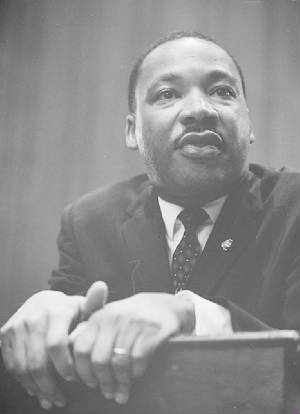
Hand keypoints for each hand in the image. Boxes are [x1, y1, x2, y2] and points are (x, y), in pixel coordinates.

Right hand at [0, 282, 107, 409]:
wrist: (40, 302)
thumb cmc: (68, 310)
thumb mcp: (82, 307)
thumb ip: (94, 303)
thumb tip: (101, 287)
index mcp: (55, 311)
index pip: (56, 344)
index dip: (64, 365)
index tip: (74, 378)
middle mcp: (33, 318)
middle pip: (37, 361)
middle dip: (50, 385)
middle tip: (61, 399)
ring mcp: (17, 327)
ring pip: (22, 367)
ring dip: (36, 387)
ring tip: (50, 398)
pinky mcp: (5, 336)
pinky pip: (11, 365)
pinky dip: (23, 381)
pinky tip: (35, 389)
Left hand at [70, 291, 194, 403]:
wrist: (165, 306)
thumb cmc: (131, 316)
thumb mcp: (109, 317)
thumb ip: (89, 332)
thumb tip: (70, 356)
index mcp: (99, 316)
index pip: (81, 348)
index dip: (82, 370)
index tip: (88, 382)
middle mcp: (113, 318)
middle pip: (98, 359)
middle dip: (102, 381)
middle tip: (106, 392)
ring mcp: (133, 324)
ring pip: (118, 363)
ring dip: (119, 383)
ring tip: (121, 393)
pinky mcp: (151, 332)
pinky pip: (137, 361)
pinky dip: (136, 373)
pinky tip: (136, 376)